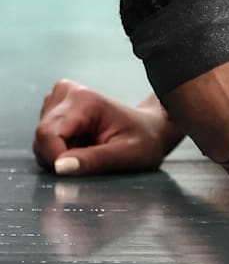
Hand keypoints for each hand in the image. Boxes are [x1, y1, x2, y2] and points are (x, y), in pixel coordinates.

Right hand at [33, 80, 183, 175]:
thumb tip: (60, 167)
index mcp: (83, 99)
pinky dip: (63, 149)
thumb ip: (94, 160)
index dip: (56, 159)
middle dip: (62, 157)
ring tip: (92, 148)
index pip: (47, 135)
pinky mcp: (55, 109)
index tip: (76, 170)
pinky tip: (84, 144)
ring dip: (63, 153)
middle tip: (93, 157)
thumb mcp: (129, 154)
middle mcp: (66, 93)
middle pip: (42, 138)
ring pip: (42, 141)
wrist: (152, 128)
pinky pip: (46, 140)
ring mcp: (58, 99)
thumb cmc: (145, 139)